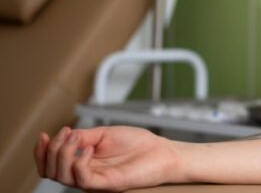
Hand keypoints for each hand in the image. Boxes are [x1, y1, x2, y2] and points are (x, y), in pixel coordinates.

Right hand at [34, 125, 180, 191]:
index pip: (51, 165)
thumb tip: (65, 136)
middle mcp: (86, 174)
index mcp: (83, 163)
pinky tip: (89, 150)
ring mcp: (95, 181)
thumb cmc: (138, 144)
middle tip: (66, 134)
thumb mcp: (105, 134)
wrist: (162, 151)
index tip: (43, 135)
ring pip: (62, 176)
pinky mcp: (107, 184)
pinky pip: (83, 179)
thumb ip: (83, 136)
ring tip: (77, 139)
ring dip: (63, 154)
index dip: (41, 152)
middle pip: (51, 171)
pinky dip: (80, 163)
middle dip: (51, 150)